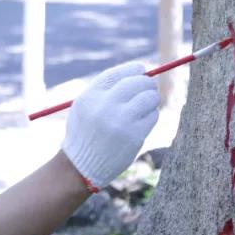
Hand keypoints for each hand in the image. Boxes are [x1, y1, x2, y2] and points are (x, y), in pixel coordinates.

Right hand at [61, 62, 159, 189]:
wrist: (81, 165)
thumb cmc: (86, 131)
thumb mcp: (85, 105)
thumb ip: (106, 89)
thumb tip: (140, 71)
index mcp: (92, 95)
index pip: (120, 73)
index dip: (135, 69)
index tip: (141, 71)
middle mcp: (105, 106)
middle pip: (138, 82)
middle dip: (147, 83)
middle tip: (149, 88)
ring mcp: (121, 121)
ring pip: (149, 98)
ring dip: (151, 99)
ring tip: (143, 108)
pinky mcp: (134, 136)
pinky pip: (153, 116)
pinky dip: (150, 116)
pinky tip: (140, 123)